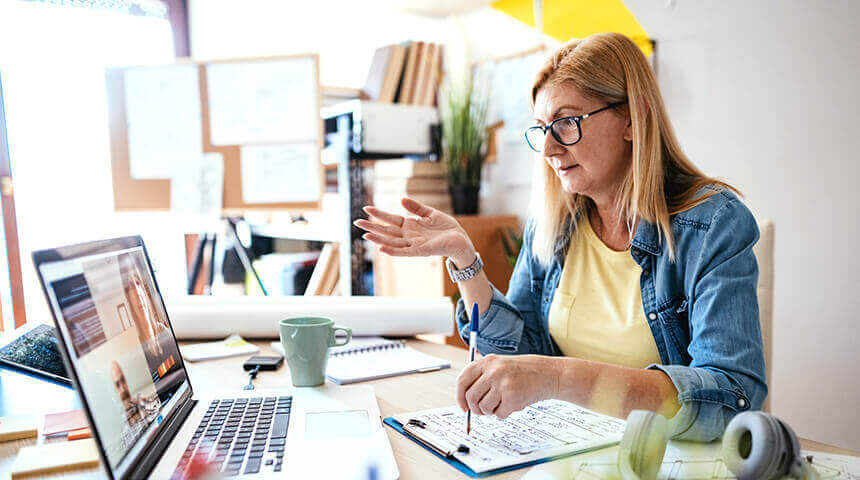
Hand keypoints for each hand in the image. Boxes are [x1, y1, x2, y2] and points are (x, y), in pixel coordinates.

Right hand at [355, 197, 474, 262]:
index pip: (391, 219)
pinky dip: (392, 250)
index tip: (366, 208)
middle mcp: (409, 236)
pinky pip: (403, 252)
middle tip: (357, 222)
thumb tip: (400, 200)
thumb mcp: (430, 213)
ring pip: (392, 241)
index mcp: (411, 225)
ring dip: (378, 239)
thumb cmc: (446, 227)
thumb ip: (416, 207)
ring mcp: (413, 244)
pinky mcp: (420, 251)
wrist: (460, 239)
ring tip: (364, 234)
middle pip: (387, 231)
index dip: (379, 214)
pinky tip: (381, 248)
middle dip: (372, 227)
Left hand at [457, 354, 560, 418]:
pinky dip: (504, 413)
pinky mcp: (512, 398)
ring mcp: (502, 384)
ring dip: (491, 411)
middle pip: (471, 397)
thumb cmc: (524, 371)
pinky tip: (514, 404)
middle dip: (476, 408)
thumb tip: (465, 400)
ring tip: (503, 403)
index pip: (462, 380)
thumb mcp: (500, 365)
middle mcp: (493, 371)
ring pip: (484, 408)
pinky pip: (499, 414)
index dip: (459, 396)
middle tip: (483, 410)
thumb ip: (483, 377)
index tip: (463, 406)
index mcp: (487, 361)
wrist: (549, 374)